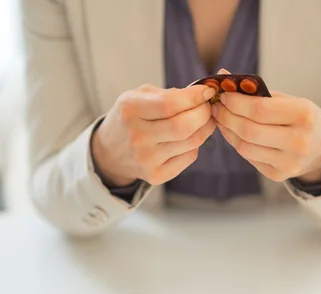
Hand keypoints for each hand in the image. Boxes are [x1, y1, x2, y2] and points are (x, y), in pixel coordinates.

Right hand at [91, 84, 215, 186]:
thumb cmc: (131, 118)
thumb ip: (168, 94)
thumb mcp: (138, 96)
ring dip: (205, 128)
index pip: (170, 104)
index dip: (194, 97)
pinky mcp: (156, 176)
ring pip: (191, 143)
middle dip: (204, 113)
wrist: (111, 152)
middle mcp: (137, 137)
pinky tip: (190, 137)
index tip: (207, 90)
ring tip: (205, 120)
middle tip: (207, 106)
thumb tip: (202, 95)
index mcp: (130, 110)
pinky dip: (195, 144)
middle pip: (183, 126)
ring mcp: (147, 159)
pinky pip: (189, 157)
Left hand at [211, 90, 320, 184]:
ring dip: (228, 131)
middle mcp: (298, 141)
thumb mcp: (291, 101)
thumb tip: (224, 77)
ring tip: (221, 119)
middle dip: (227, 117)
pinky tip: (233, 133)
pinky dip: (237, 144)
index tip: (223, 95)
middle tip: (216, 107)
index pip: (260, 110)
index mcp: (304, 115)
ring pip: (245, 147)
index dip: (236, 103)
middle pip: (249, 130)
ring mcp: (288, 162)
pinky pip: (250, 158)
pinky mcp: (279, 176)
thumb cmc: (303, 119)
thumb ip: (259, 92)